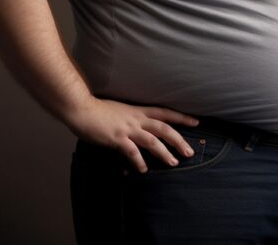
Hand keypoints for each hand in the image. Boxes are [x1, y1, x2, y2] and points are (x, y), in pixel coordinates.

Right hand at [63, 97, 199, 172]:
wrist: (81, 108)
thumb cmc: (97, 109)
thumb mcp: (119, 110)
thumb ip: (130, 118)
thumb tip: (137, 127)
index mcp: (138, 111)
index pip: (165, 113)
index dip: (181, 118)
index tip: (196, 122)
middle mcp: (136, 119)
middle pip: (164, 129)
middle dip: (179, 140)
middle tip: (189, 152)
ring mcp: (127, 129)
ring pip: (153, 141)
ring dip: (165, 153)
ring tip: (174, 163)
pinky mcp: (117, 138)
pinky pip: (132, 152)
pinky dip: (139, 161)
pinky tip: (143, 170)